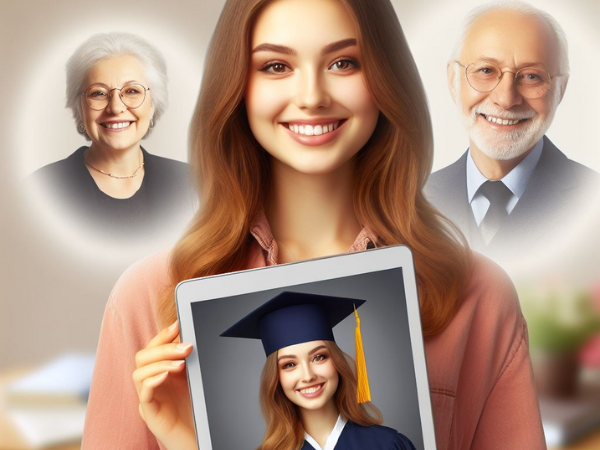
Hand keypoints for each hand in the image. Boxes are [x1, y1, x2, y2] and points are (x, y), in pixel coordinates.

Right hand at [133, 321, 196, 449]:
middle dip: (163, 348)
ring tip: (181, 364)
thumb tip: (192, 337)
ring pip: (138, 373)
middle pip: (142, 356)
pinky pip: (143, 395)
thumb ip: (189, 360)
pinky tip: (166, 376)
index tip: (178, 324)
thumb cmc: (195, 408)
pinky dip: (153, 381)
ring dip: (160, 363)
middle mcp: (150, 383)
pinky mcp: (149, 413)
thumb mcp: (193, 378)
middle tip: (186, 347)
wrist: (197, 436)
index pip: (152, 347)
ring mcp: (147, 398)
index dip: (162, 335)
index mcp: (158, 371)